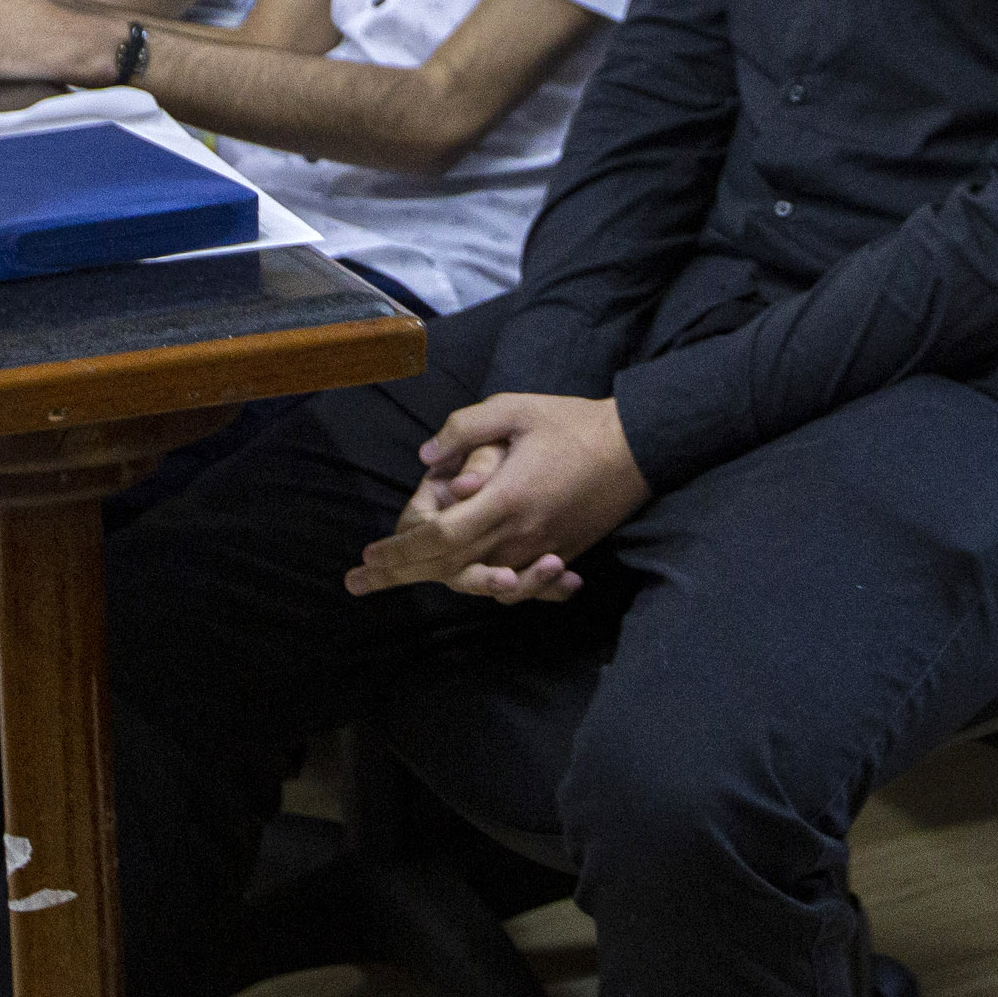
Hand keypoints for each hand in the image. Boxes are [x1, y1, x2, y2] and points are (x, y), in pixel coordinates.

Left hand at [346, 393, 648, 602]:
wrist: (638, 448)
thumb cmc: (574, 424)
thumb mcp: (515, 409)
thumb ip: (465, 429)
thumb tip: (427, 458)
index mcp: (503, 501)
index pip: (438, 539)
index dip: (398, 551)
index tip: (366, 556)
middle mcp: (519, 536)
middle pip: (448, 569)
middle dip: (399, 575)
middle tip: (358, 583)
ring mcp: (542, 551)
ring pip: (479, 581)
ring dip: (438, 584)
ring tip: (405, 583)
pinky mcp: (562, 554)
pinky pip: (518, 584)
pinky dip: (493, 587)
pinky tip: (482, 586)